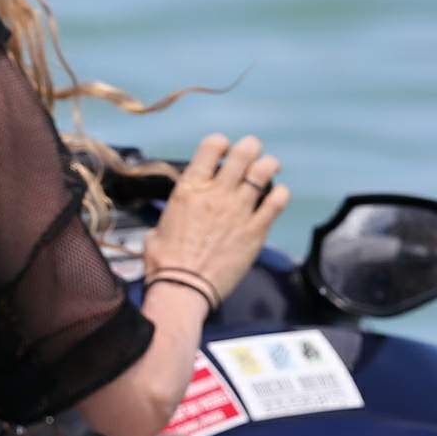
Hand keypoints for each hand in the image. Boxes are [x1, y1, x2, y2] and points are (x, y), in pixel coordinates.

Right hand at [144, 133, 288, 307]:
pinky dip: (280, 194)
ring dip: (268, 166)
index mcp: (189, 190)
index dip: (220, 145)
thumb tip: (175, 217)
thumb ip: (172, 217)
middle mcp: (216, 194)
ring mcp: (239, 210)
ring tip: (267, 171)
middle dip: (250, 149)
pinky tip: (275, 198)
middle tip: (250, 157)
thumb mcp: (156, 232)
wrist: (182, 290)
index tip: (221, 154)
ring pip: (265, 169)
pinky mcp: (256, 229)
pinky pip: (278, 199)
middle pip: (245, 152)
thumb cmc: (164, 265)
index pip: (212, 146)